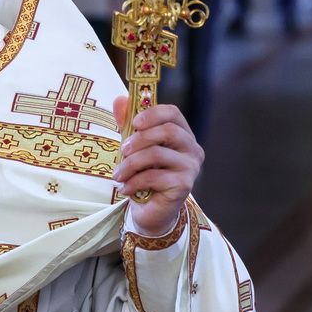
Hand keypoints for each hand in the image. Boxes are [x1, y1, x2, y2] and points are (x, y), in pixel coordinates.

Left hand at [112, 97, 201, 236]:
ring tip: (118, 174)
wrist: (151, 211)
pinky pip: (154, 176)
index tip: (134, 123)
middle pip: (168, 131)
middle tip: (122, 151)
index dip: (152, 114)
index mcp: (183, 135)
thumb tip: (120, 100)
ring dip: (131, 164)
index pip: (173, 113)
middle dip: (140, 139)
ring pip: (158, 154)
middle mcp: (192, 149)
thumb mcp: (134, 147)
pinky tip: (125, 188)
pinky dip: (134, 181)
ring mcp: (191, 167)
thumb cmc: (144, 176)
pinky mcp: (184, 185)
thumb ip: (128, 124)